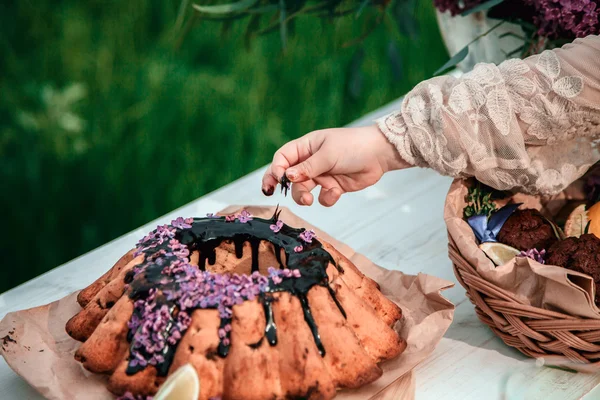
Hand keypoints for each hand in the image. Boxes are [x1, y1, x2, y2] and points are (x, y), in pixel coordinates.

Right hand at [261, 125, 410, 206]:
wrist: (380, 155)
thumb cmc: (353, 146)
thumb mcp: (328, 155)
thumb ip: (307, 168)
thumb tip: (286, 176)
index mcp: (306, 147)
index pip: (283, 158)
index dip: (276, 168)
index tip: (278, 179)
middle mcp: (311, 161)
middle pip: (289, 177)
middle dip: (285, 186)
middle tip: (273, 193)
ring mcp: (322, 175)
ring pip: (303, 190)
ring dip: (303, 196)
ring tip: (309, 200)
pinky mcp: (333, 187)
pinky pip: (322, 197)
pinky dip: (327, 197)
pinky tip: (336, 191)